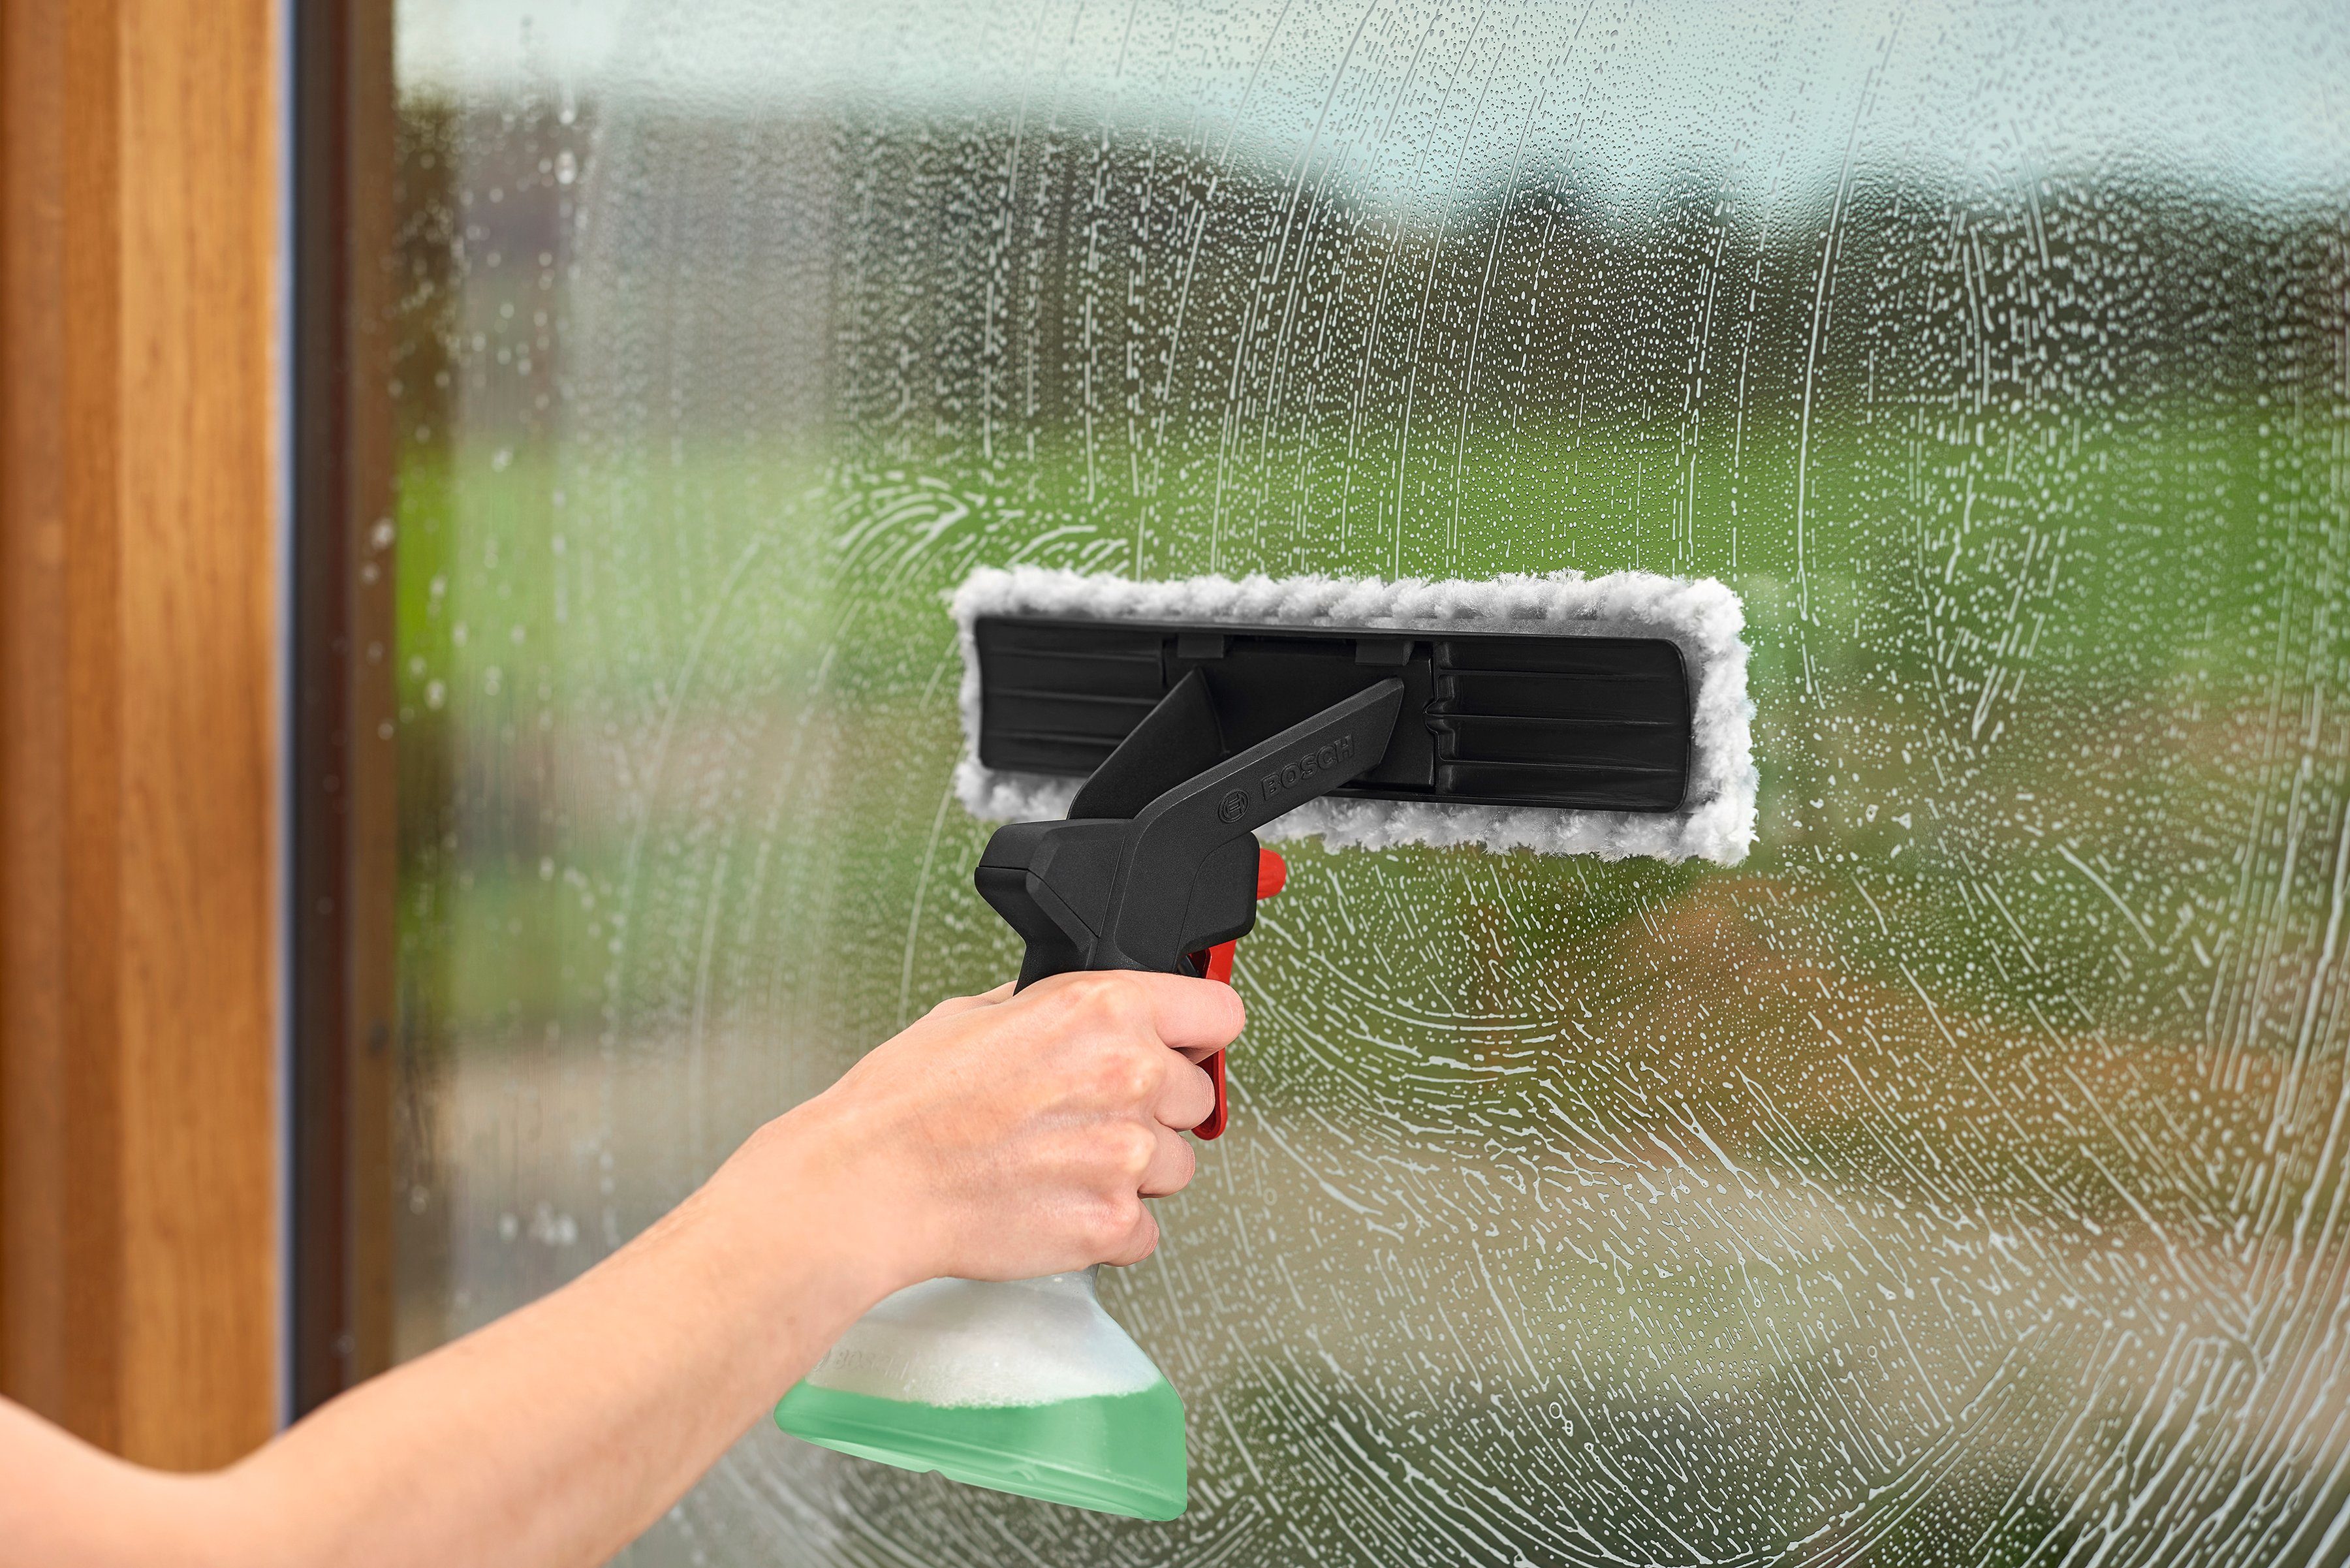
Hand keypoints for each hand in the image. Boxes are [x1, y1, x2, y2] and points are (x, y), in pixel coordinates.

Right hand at [721, 971, 1244, 1292]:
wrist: (868, 1184)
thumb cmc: (905, 1102)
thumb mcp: (976, 1012)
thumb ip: (1051, 1009)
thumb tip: (1078, 1010)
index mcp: (1103, 1009)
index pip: (1218, 1012)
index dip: (1197, 1034)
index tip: (1186, 1048)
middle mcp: (1130, 1074)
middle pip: (1197, 1098)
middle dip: (1154, 1109)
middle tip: (1088, 1118)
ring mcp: (1128, 1154)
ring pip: (1178, 1167)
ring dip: (1134, 1171)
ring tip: (1060, 1165)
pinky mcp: (1112, 1223)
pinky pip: (1145, 1229)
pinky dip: (1108, 1227)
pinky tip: (1054, 1205)